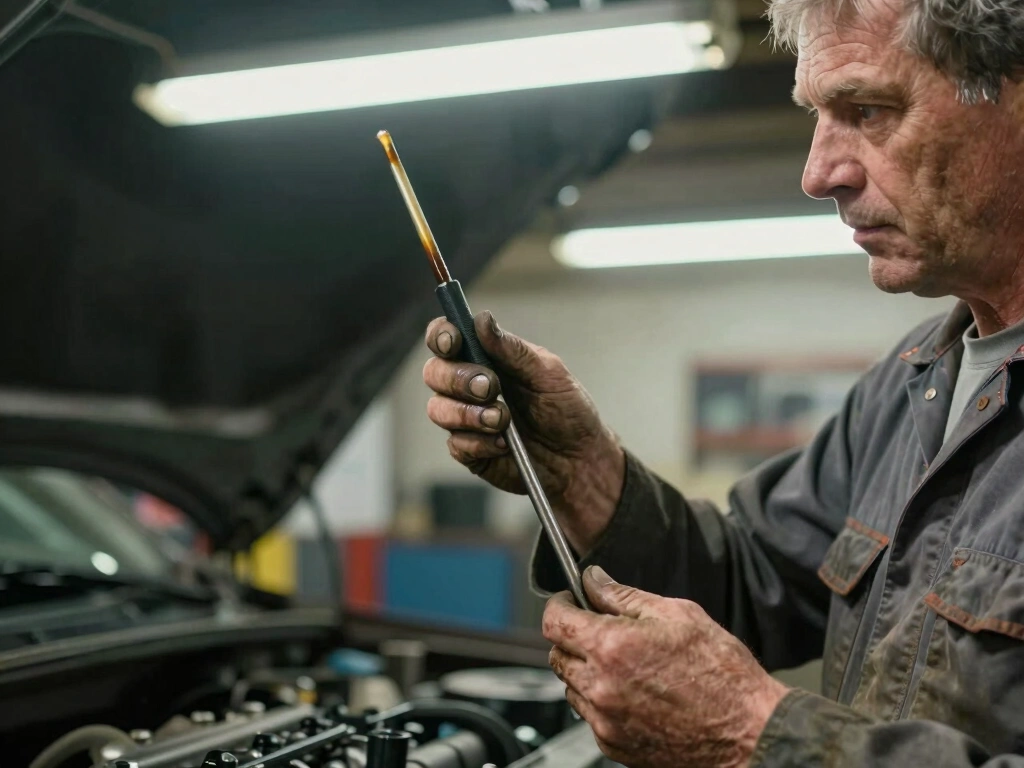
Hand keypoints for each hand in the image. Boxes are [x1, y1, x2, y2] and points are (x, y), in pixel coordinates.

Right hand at [423, 311, 624, 555]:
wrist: (579, 459)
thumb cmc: (568, 411)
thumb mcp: (548, 373)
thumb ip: (512, 349)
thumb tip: (482, 319)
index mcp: (486, 358)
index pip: (446, 338)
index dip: (441, 336)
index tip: (454, 343)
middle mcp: (468, 386)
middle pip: (434, 372)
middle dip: (459, 378)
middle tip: (491, 387)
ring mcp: (465, 419)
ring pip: (438, 409)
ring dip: (468, 414)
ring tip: (502, 420)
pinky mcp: (469, 450)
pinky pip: (456, 443)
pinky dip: (480, 442)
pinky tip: (504, 443)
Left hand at [543, 567, 788, 767]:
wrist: (748, 731)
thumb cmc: (722, 674)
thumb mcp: (677, 614)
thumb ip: (624, 596)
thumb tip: (594, 580)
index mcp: (612, 647)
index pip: (554, 622)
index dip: (559, 605)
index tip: (569, 600)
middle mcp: (601, 687)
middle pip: (557, 655)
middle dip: (573, 637)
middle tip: (602, 629)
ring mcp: (605, 720)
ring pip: (572, 687)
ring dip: (586, 670)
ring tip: (627, 664)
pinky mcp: (614, 745)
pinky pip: (591, 715)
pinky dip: (602, 700)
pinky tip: (636, 691)